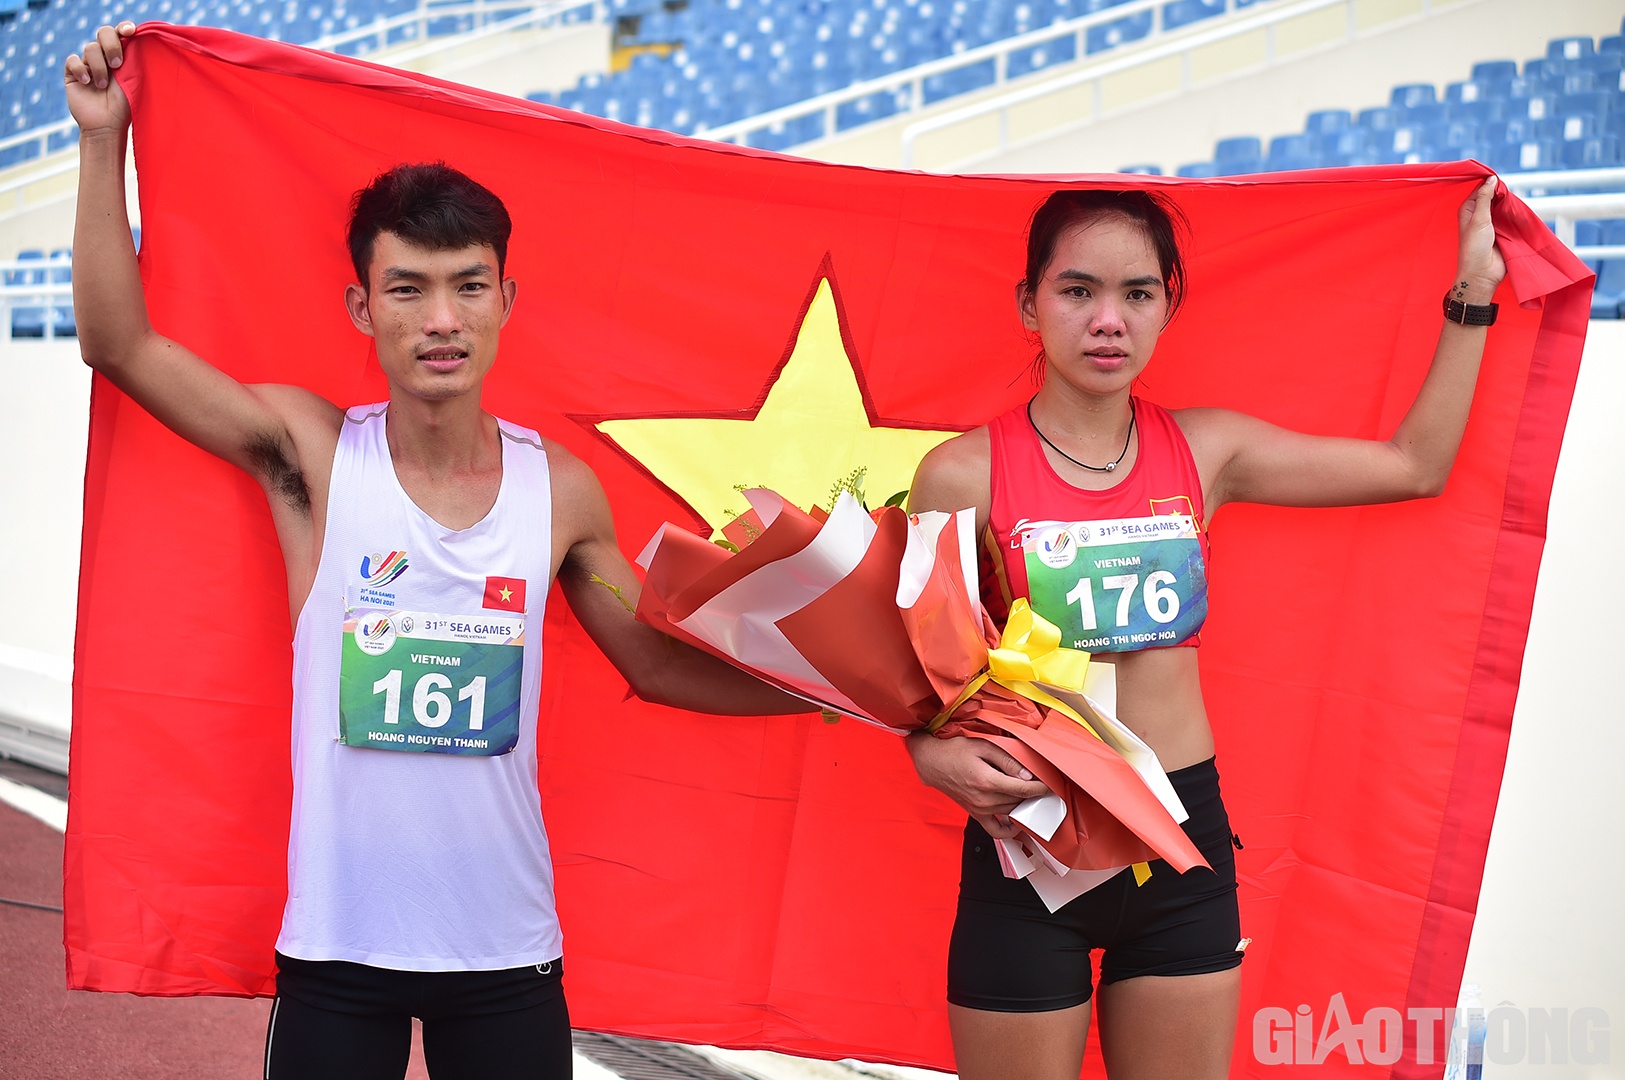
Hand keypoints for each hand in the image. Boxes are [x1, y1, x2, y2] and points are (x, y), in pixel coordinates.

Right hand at [64, 22, 136, 135]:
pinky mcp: (73, 72)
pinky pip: (73, 60)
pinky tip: (87, 83)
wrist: (107, 126)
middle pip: (103, 32)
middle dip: (111, 45)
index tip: (130, 32)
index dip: (124, 28)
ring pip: (90, 48)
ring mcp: (88, 63)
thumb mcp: (135, 81)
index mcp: (123, 56)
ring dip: (99, 67)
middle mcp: (105, 57)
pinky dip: (80, 70)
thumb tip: (141, 39)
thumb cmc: (126, 107)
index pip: (121, 33)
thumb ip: (137, 60)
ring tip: (103, 86)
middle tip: (117, 64)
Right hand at [905, 732, 1050, 838]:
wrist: (933, 763)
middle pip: (1019, 801)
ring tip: (1032, 798)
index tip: (1049, 785)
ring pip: (1011, 813)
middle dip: (1034, 795)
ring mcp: (980, 810)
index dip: (1039, 788)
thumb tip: (1026, 775)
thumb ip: (1007, 761)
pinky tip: (1017, 823)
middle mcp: (984, 799)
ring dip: (1024, 806)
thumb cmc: (955, 751)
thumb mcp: (983, 747)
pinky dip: (1009, 831)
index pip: (1022, 788)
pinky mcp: (976, 814)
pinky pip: (996, 830)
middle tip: (1043, 787)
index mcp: (988, 781)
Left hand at [1454, 176, 1506, 304]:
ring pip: (1504, 206)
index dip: (1490, 182)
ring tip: (1514, 206)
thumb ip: (1485, 198)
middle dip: (1503, 193)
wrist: (1482, 273)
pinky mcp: (1504, 230)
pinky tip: (1520, 212)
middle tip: (1509, 195)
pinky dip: (1516, 214)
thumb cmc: (1474, 248)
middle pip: (1494, 196)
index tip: (1499, 178)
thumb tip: (1491, 178)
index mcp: (1468, 209)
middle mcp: (1479, 214)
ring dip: (1510, 204)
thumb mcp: (1478, 219)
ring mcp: (1492, 222)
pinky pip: (1512, 217)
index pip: (1481, 189)